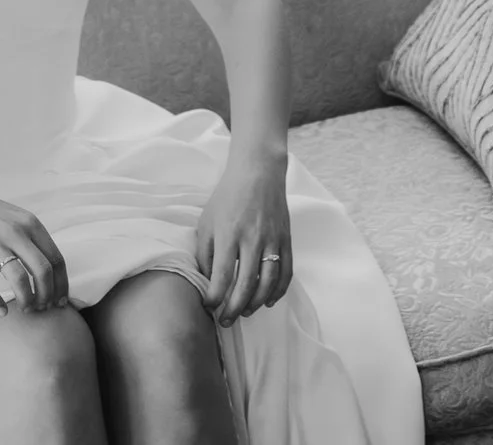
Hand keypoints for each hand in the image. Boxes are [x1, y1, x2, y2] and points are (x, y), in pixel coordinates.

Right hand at [0, 180, 70, 314]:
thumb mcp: (14, 217)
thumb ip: (31, 238)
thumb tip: (49, 271)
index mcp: (29, 223)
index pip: (56, 259)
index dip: (61, 284)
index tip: (60, 300)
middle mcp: (15, 232)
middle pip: (43, 271)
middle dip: (47, 296)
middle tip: (42, 308)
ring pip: (19, 279)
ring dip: (26, 300)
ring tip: (25, 309)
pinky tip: (1, 311)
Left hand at [194, 157, 291, 326]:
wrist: (258, 172)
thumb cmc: (227, 197)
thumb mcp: (207, 221)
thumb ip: (205, 253)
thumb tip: (207, 282)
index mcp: (229, 233)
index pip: (222, 275)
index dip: (215, 297)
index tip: (208, 307)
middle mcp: (252, 238)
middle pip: (246, 284)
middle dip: (235, 308)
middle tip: (226, 321)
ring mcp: (273, 240)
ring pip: (268, 282)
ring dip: (256, 303)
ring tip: (244, 312)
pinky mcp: (287, 240)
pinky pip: (286, 273)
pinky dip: (278, 291)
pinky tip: (268, 301)